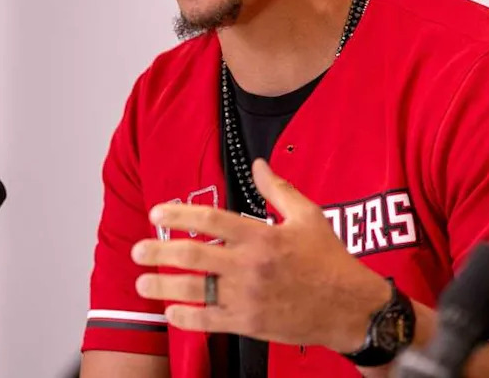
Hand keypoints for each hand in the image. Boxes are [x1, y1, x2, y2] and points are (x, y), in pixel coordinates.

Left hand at [130, 159, 391, 352]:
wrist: (349, 308)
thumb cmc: (329, 259)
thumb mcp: (309, 215)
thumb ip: (278, 189)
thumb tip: (259, 164)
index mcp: (262, 236)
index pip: (211, 219)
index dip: (180, 214)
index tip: (159, 212)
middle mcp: (250, 266)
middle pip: (193, 256)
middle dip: (159, 251)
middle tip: (138, 249)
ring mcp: (247, 298)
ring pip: (195, 290)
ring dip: (163, 286)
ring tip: (142, 282)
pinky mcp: (249, 324)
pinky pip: (209, 321)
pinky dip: (186, 317)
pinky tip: (171, 312)